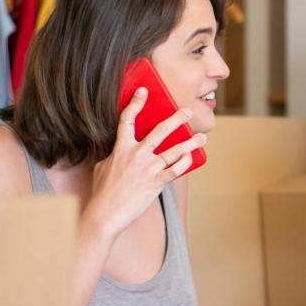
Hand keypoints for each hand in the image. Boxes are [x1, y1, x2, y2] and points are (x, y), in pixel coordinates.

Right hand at [84, 87, 206, 237]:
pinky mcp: (156, 183)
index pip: (127, 120)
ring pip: (174, 151)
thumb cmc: (103, 191)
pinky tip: (191, 157)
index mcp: (120, 148)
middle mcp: (136, 155)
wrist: (106, 213)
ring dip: (191, 143)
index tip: (144, 91)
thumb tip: (122, 149)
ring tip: (202, 137)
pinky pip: (176, 170)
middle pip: (159, 131)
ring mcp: (148, 169)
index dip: (136, 103)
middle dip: (176, 119)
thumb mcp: (103, 165)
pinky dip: (185, 163)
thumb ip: (115, 154)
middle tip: (188, 111)